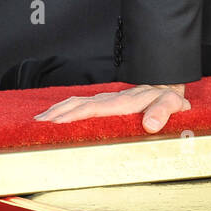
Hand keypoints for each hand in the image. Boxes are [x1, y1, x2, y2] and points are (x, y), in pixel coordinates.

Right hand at [34, 83, 189, 133]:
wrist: (167, 85)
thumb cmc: (168, 98)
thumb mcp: (171, 104)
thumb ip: (163, 112)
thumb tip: (150, 124)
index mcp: (124, 102)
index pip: (94, 108)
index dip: (75, 115)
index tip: (57, 122)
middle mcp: (111, 98)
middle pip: (79, 104)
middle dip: (58, 114)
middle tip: (38, 125)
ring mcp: (107, 98)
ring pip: (77, 102)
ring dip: (58, 110)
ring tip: (39, 120)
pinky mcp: (106, 100)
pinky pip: (81, 102)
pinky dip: (65, 107)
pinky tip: (55, 113)